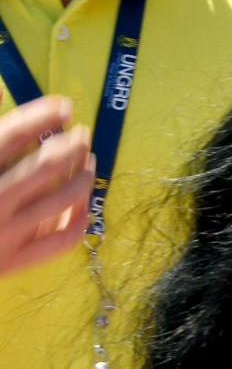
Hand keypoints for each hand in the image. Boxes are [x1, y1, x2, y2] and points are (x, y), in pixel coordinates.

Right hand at [0, 97, 93, 276]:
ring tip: (87, 162)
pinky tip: (81, 202)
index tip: (64, 106)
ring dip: (83, 175)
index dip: (43, 115)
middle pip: (47, 164)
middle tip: (81, 134)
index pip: (13, 135)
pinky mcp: (15, 261)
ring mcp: (5, 233)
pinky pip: (63, 239)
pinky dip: (80, 218)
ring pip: (64, 198)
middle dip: (72, 143)